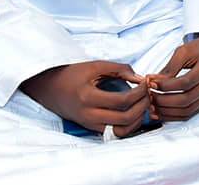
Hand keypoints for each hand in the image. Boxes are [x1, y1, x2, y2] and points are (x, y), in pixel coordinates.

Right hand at [20, 60, 148, 137]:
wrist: (49, 89)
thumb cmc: (73, 75)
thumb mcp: (95, 66)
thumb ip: (120, 69)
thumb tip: (141, 79)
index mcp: (88, 97)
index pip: (122, 101)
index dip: (140, 92)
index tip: (146, 82)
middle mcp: (89, 115)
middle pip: (125, 118)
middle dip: (143, 105)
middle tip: (148, 93)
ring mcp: (90, 124)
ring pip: (122, 131)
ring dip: (138, 118)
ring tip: (143, 102)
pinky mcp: (92, 129)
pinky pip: (116, 132)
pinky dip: (130, 124)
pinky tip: (135, 111)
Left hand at [146, 32, 198, 121]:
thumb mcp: (184, 51)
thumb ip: (170, 68)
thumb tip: (153, 83)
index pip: (185, 83)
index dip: (165, 86)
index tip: (150, 83)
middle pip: (186, 100)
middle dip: (163, 101)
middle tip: (148, 96)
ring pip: (187, 111)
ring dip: (167, 111)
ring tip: (152, 105)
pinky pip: (190, 114)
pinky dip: (173, 116)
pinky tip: (161, 111)